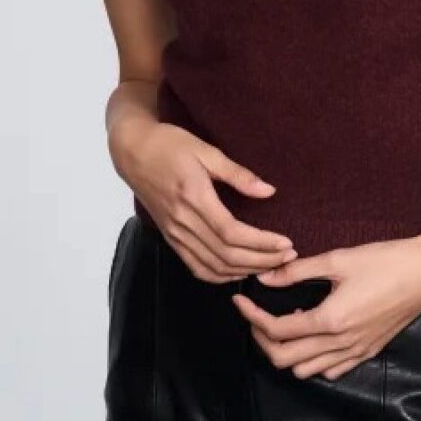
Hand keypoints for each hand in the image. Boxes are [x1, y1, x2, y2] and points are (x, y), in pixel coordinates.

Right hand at [110, 122, 296, 281]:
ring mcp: (174, 233)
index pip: (232, 232)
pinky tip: (240, 272)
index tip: (286, 243)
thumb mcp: (206, 150)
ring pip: (213, 266)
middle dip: (261, 260)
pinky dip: (220, 276)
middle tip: (288, 257)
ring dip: (245, 271)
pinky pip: (196, 267)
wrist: (132, 152)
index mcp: (193, 197)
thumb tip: (268, 191)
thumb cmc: (169, 145)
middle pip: (226, 254)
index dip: (261, 243)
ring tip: (271, 266)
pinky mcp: (170, 238)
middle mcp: (182, 221)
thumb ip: (238, 174)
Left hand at [231, 234, 420, 380]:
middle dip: (262, 339)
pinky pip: (330, 370)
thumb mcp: (338, 259)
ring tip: (286, 323)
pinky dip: (313, 360)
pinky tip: (314, 334)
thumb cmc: (387, 261)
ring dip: (287, 352)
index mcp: (330, 320)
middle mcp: (341, 343)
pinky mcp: (368, 352)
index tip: (240, 301)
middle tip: (256, 316)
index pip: (276, 330)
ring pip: (305, 371)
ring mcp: (356, 352)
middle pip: (284, 359)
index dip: (251, 317)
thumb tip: (264, 276)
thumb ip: (297, 271)